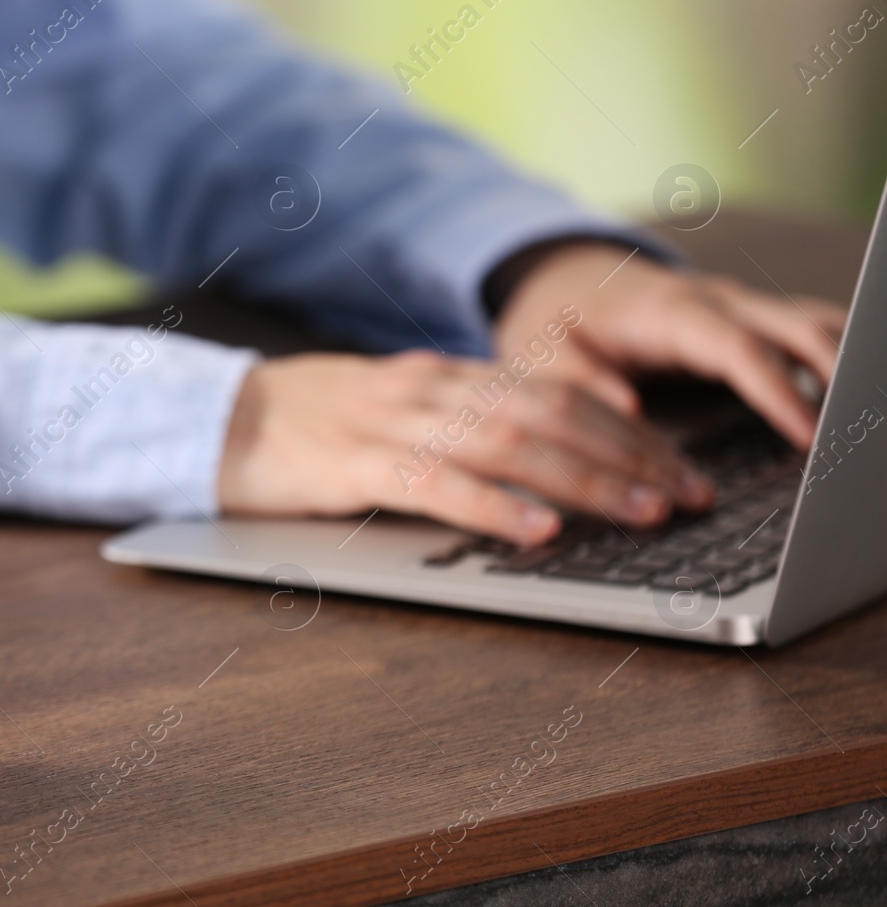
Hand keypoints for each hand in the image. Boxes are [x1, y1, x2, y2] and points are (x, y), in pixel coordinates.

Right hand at [217, 350, 714, 544]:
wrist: (216, 419)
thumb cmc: (311, 427)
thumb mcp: (397, 412)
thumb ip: (462, 424)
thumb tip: (546, 456)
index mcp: (446, 376)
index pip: (558, 390)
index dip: (628, 427)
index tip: (681, 465)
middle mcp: (430, 388)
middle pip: (550, 411)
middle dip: (629, 453)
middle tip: (688, 493)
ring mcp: (391, 422)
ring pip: (508, 442)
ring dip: (584, 478)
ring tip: (641, 512)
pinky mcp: (353, 465)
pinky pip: (436, 483)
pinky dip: (493, 506)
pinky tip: (537, 530)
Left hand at [492, 242, 847, 446]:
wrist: (562, 281)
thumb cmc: (555, 321)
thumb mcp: (543, 351)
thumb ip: (578, 381)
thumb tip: (629, 412)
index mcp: (670, 312)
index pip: (737, 348)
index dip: (778, 389)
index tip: (810, 434)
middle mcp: (717, 302)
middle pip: (797, 327)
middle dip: (842, 370)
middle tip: (863, 427)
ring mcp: (741, 308)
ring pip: (815, 323)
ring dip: (851, 360)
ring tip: (869, 413)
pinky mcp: (752, 322)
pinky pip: (809, 333)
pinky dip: (840, 359)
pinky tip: (857, 397)